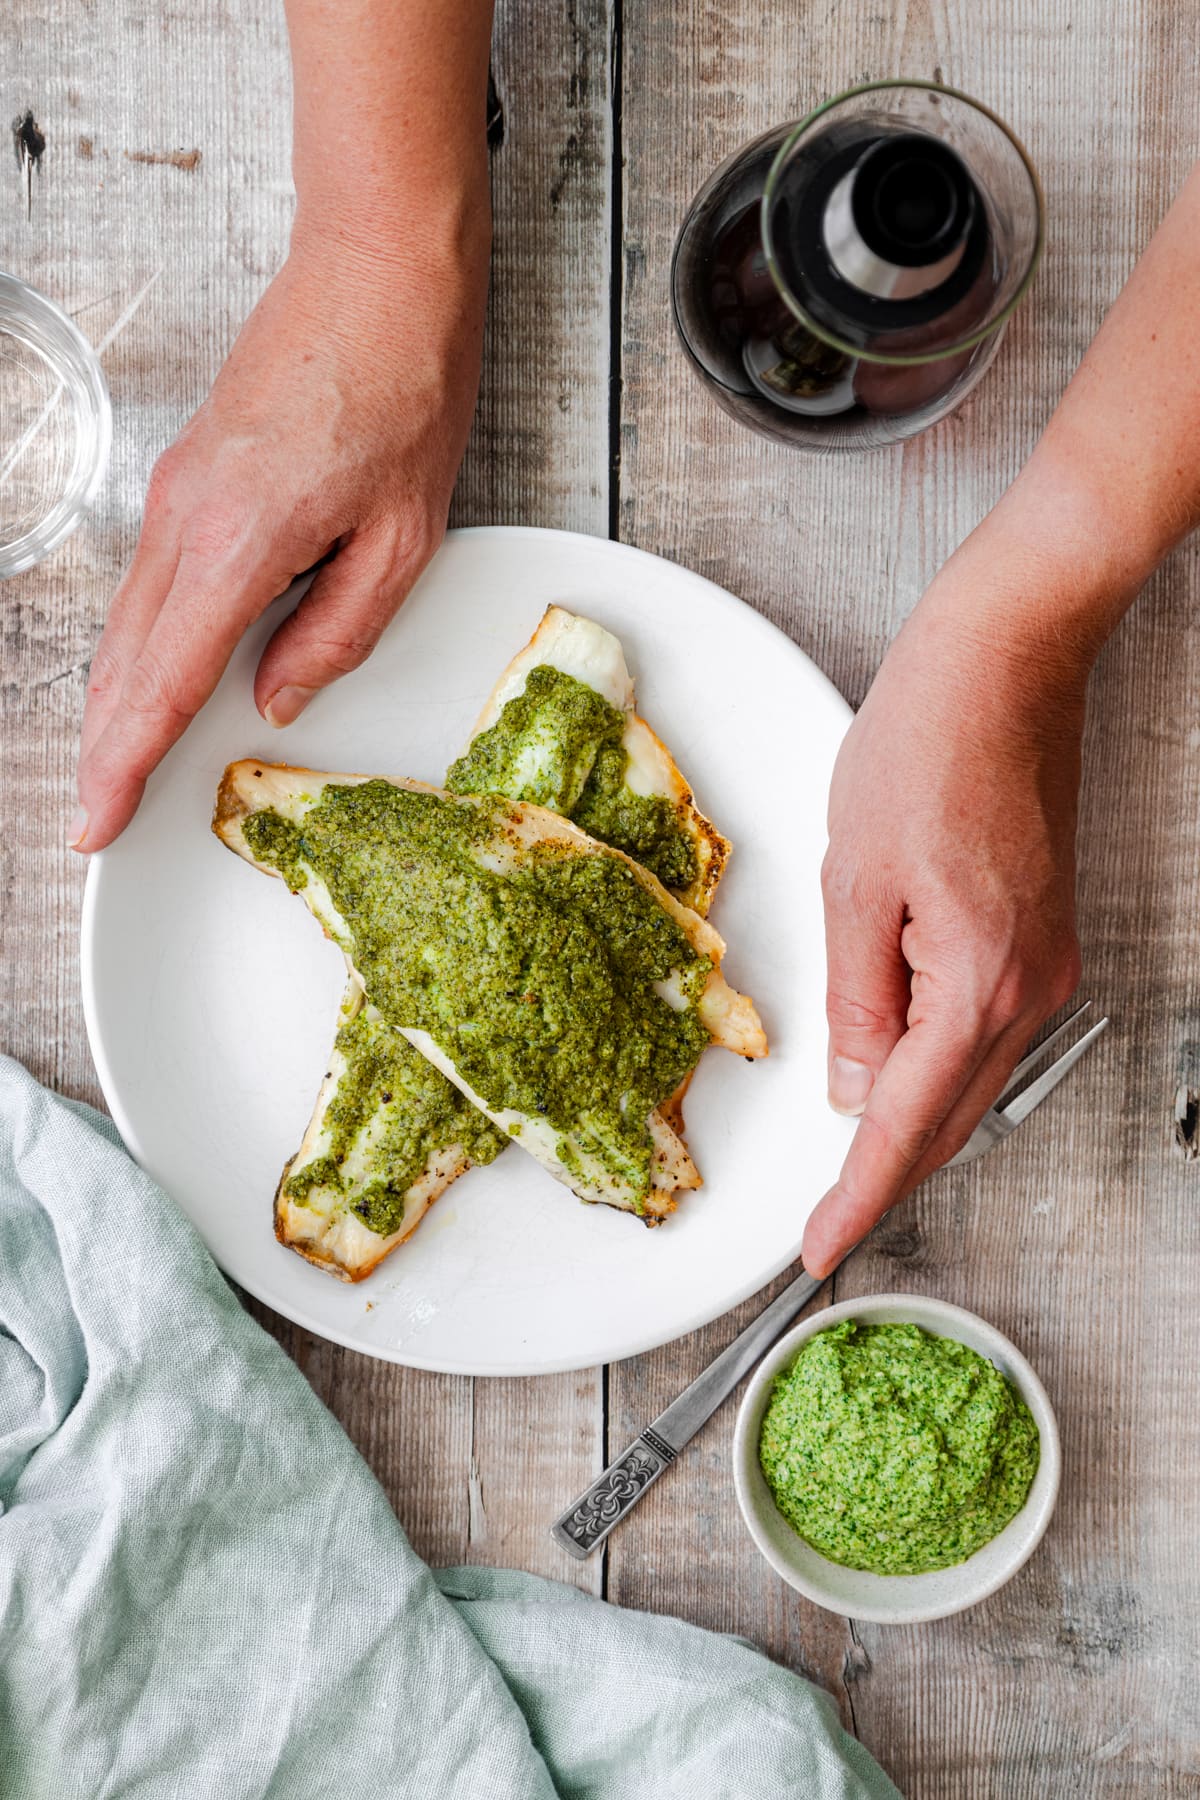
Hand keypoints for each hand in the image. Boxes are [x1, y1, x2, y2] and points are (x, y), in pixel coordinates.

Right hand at [73, 204, 488, 850]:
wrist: (380, 272)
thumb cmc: (406, 387)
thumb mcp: (404, 536)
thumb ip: (338, 631)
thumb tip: (277, 697)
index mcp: (241, 539)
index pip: (164, 681)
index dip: (126, 761)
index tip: (98, 820)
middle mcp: (189, 515)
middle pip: (126, 659)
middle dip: (105, 745)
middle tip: (95, 817)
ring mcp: (180, 489)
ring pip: (129, 621)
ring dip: (115, 698)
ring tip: (111, 766)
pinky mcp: (191, 473)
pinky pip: (150, 580)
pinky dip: (139, 642)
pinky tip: (145, 678)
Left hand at [801, 554, 1089, 1277]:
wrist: (1003, 666)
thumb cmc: (925, 748)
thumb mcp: (856, 881)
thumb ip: (856, 1002)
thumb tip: (855, 1092)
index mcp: (977, 982)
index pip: (906, 1124)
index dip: (858, 1197)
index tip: (820, 1249)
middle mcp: (1028, 990)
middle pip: (947, 1119)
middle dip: (883, 1175)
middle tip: (824, 1221)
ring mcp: (1044, 968)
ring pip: (968, 1083)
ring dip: (908, 1123)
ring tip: (845, 1162)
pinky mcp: (1039, 942)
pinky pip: (982, 1037)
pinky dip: (933, 1070)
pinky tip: (889, 1073)